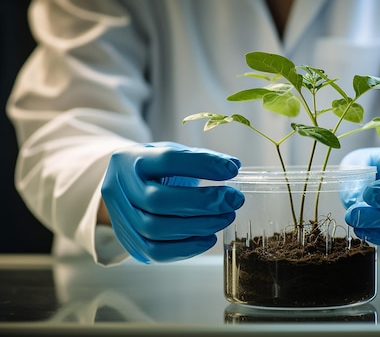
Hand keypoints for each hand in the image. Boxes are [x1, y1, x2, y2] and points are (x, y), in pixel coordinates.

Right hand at [101, 142, 243, 262]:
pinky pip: (156, 252)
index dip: (203, 165)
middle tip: (234, 200)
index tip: (233, 170)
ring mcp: (120, 218)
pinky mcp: (129, 243)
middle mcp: (118, 188)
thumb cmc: (156, 171)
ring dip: (199, 226)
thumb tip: (233, 166)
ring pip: (156, 229)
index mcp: (131, 159)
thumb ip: (201, 159)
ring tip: (226, 217)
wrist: (127, 189)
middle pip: (158, 200)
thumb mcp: (173, 154)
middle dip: (203, 202)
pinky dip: (187, 248)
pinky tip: (209, 238)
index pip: (167, 160)